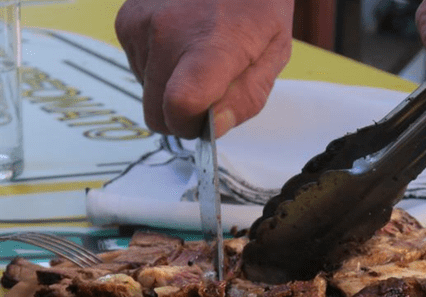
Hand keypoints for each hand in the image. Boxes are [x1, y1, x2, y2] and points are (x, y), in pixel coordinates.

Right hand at [115, 0, 293, 137]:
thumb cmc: (257, 6)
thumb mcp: (274, 55)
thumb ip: (246, 99)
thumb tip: (212, 130)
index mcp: (212, 44)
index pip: (180, 104)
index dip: (190, 126)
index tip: (204, 123)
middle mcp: (167, 33)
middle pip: (156, 111)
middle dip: (182, 116)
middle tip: (209, 92)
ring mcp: (141, 24)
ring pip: (147, 93)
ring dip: (171, 88)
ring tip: (198, 57)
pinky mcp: (126, 20)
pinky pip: (138, 69)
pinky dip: (159, 68)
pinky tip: (181, 44)